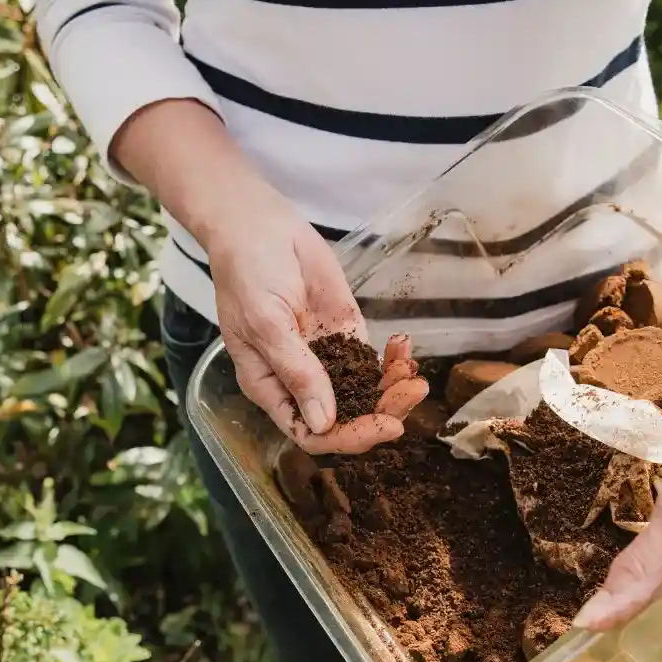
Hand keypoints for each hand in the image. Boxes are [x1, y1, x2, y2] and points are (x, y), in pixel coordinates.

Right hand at [208, 203, 427, 454]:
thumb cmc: (248, 273)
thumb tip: (322, 423)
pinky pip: (373, 360)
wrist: (259, 224)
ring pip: (364, 393)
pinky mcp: (345, 334)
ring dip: (393, 389)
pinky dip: (393, 360)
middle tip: (412, 392)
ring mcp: (325, 358)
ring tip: (413, 373)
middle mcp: (300, 380)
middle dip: (381, 412)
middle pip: (344, 418)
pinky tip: (404, 347)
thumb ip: (296, 370)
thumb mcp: (266, 323)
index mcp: (270, 387)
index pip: (309, 432)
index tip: (382, 424)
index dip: (347, 437)